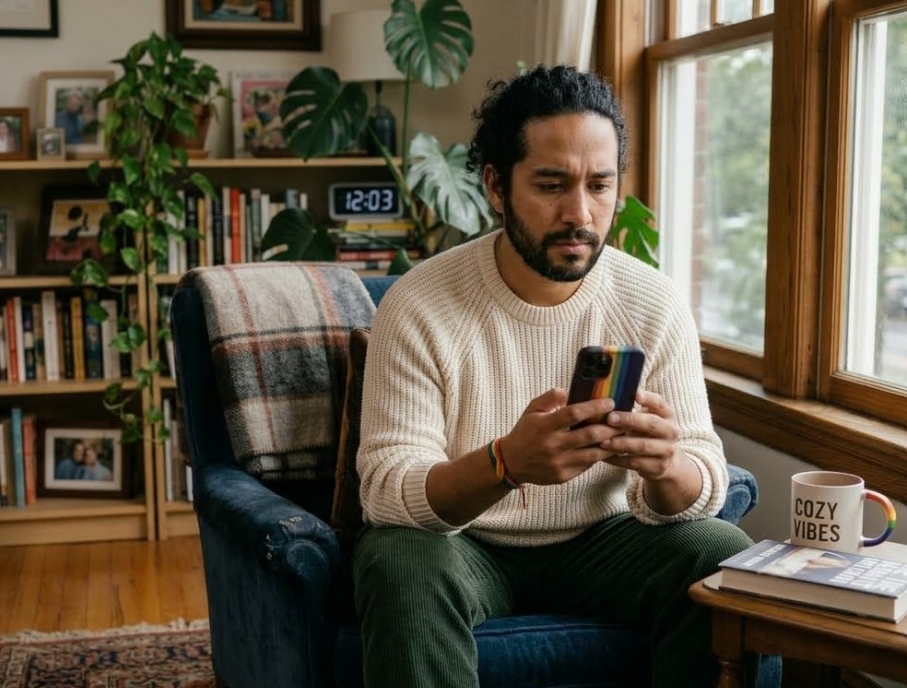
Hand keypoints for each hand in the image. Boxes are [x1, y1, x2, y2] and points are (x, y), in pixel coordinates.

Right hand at [499, 388, 622, 484]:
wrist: (511, 462)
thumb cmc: (525, 432)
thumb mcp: (532, 409)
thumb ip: (550, 398)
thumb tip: (569, 391)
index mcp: (545, 425)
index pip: (574, 413)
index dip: (595, 407)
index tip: (610, 402)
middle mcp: (553, 445)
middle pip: (590, 435)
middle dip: (611, 427)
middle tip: (624, 420)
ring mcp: (559, 463)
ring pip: (594, 454)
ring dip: (611, 444)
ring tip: (622, 435)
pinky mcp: (563, 476)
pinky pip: (587, 465)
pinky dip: (599, 456)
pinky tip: (608, 448)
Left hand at [601, 390, 683, 480]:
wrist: (666, 462)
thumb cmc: (648, 433)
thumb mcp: (647, 419)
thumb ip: (634, 409)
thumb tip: (607, 398)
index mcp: (667, 415)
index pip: (660, 403)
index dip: (648, 398)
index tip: (635, 394)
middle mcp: (671, 431)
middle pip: (652, 424)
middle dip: (630, 420)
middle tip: (610, 418)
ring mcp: (667, 450)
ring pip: (643, 446)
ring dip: (621, 443)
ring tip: (603, 441)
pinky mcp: (659, 467)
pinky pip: (636, 463)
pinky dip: (619, 460)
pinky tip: (605, 456)